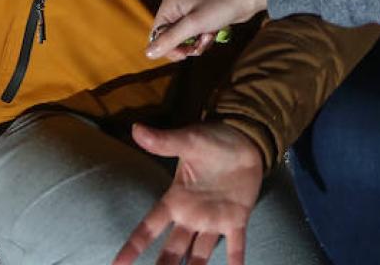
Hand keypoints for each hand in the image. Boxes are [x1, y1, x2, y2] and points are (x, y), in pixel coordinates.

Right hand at [114, 123, 263, 264]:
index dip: (133, 246)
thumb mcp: (188, 140)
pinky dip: (236, 262)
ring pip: (199, 255)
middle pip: (172, 250)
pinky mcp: (236, 219)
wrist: (246, 138)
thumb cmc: (213, 140)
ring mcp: (214, 220)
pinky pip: (236, 245)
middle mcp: (191, 216)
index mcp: (176, 199)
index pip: (149, 227)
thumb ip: (164, 141)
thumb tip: (136, 129)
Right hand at [146, 0, 268, 61]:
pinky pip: (195, 37)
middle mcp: (176, 9)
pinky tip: (213, 35)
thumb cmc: (220, 7)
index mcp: (169, 6)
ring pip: (184, 41)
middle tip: (198, 46)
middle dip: (185, 46)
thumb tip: (147, 54)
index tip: (184, 54)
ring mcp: (189, 14)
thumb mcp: (193, 25)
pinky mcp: (201, 20)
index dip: (169, 48)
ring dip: (196, 44)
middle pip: (170, 39)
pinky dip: (203, 40)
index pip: (157, 34)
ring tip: (209, 37)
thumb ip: (170, 40)